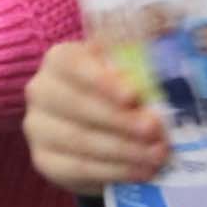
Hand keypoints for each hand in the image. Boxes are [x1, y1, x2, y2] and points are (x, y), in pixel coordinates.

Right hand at [24, 36, 172, 196]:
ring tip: (157, 155)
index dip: (102, 81)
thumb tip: (167, 34)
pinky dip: (114, 171)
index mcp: (59, 60)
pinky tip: (140, 171)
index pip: (73, 65)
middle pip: (77, 106)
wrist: (98, 128)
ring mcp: (38, 128)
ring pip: (80, 140)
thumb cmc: (117, 91)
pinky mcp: (45, 161)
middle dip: (120, 120)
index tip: (133, 96)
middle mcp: (41, 91)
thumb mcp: (129, 68)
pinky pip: (79, 168)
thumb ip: (143, 57)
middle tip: (154, 130)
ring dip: (124, 150)